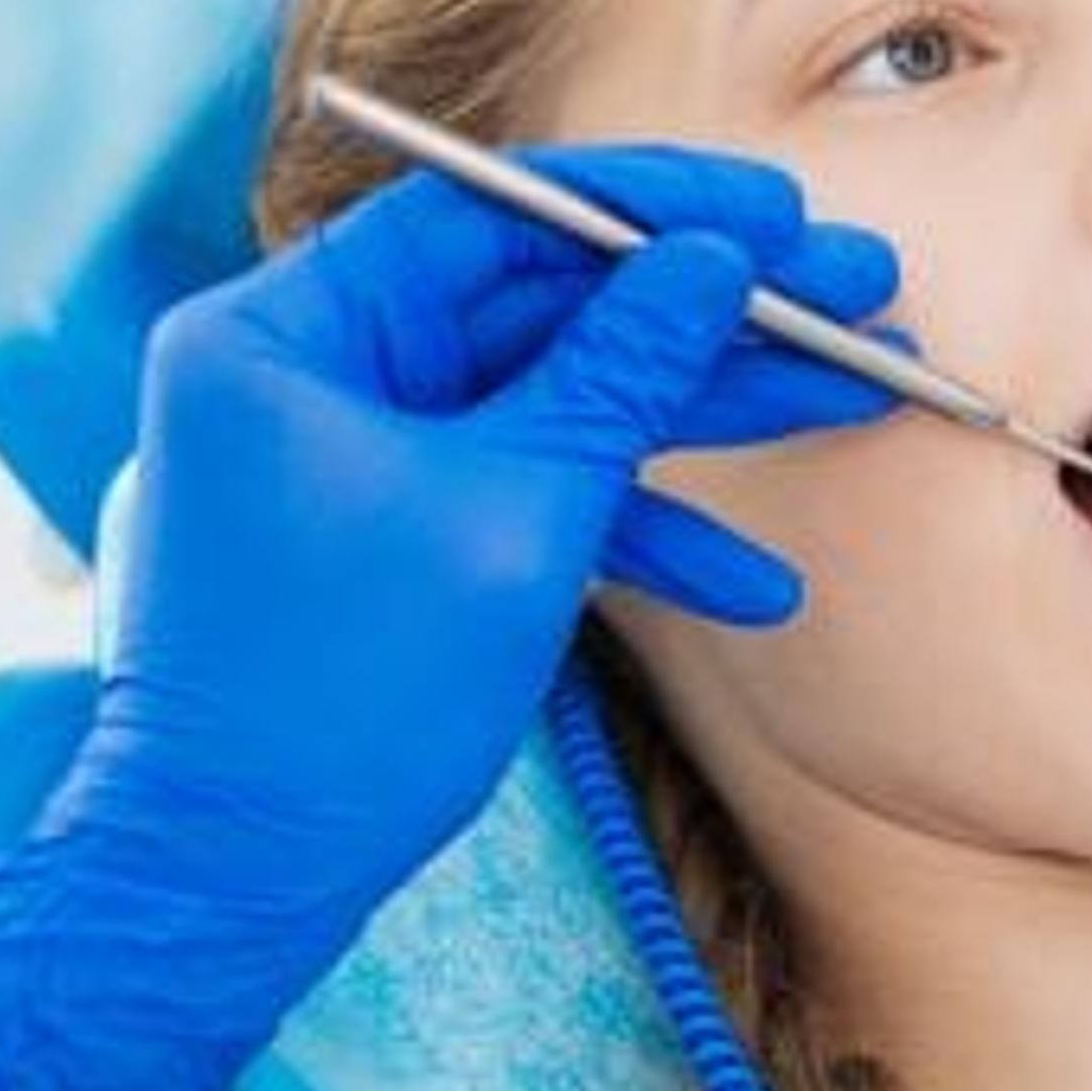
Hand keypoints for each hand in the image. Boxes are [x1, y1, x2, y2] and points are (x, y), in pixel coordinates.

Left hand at [0, 146, 899, 1090]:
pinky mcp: (393, 538)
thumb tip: (714, 259)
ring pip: (556, 398)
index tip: (781, 211)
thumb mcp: (516, 513)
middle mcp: (307, 372)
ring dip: (702, 412)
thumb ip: (620, 371)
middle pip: (541, 300)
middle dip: (707, 311)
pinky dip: (633, 529)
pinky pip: (526, 492)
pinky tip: (756, 588)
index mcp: (285, 331)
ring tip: (857, 398)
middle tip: (857, 293)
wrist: (234, 882)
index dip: (651, 207)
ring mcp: (350, 457)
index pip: (491, 210)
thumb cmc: (342, 698)